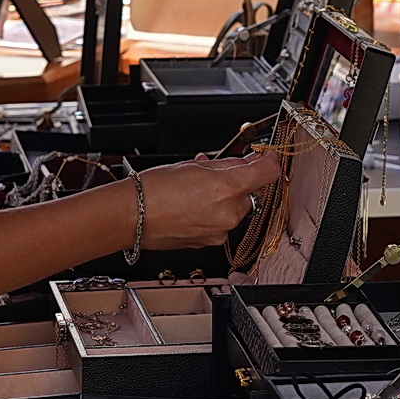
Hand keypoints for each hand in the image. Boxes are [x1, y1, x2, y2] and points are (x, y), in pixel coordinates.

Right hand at [136, 153, 281, 249]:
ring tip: (196, 188)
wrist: (130, 216)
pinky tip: (192, 204)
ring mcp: (220, 231)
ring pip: (235, 208)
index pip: (268, 172)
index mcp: (228, 188)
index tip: (265, 156)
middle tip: (215, 171)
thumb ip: (226, 164)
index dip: (268, 160)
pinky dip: (212, 213)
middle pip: (251, 192)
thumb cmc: (153, 190)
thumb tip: (246, 162)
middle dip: (238, 180)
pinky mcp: (209, 242)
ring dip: (224, 197)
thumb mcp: (193, 165)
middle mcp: (229, 213)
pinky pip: (221, 223)